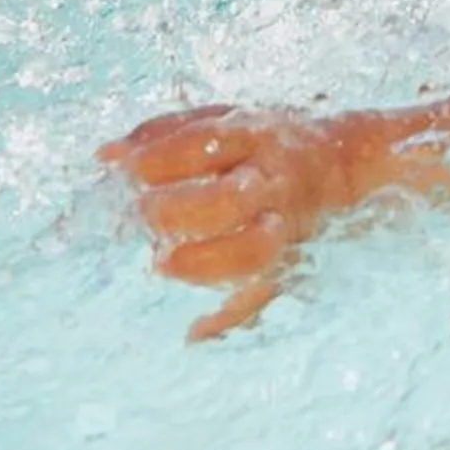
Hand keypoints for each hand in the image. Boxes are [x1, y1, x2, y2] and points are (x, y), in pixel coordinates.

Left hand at [98, 104, 392, 339]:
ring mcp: (284, 223)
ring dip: (204, 262)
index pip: (207, 143)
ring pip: (253, 249)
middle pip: (229, 198)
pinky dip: (230, 318)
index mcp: (255, 136)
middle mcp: (273, 180)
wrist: (344, 162)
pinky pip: (265, 293)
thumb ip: (164, 133)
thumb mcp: (223, 119)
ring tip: (162, 265)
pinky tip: (193, 331)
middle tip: (144, 215)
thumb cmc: (265, 140)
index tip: (127, 171)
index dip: (162, 158)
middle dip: (179, 210)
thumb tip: (104, 158)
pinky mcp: (290, 259)